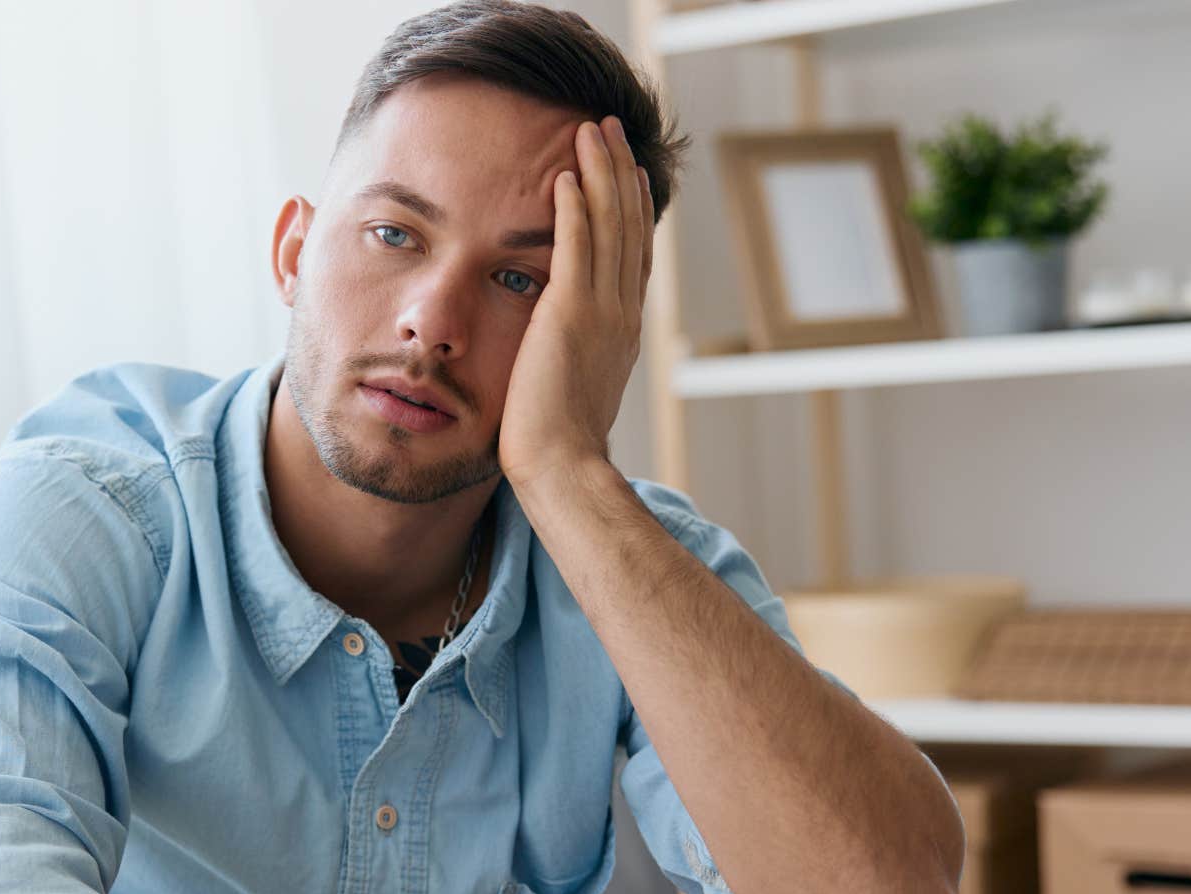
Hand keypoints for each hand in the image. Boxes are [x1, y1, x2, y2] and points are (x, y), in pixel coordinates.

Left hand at [497, 114, 654, 490]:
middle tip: (610, 130)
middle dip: (619, 173)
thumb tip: (562, 347)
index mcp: (623, 329)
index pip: (632, 253)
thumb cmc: (557, 442)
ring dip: (599, 174)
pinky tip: (566, 175)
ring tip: (590, 132)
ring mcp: (602, 312)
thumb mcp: (575, 387)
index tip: (627, 170)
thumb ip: (576, 355)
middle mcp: (622, 312)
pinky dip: (574, 208)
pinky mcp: (572, 315)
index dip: (631, 206)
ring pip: (607, 226)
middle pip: (627, 226)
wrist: (562, 465)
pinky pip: (575, 248)